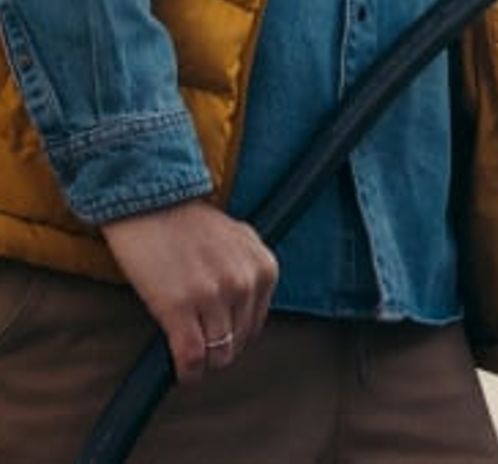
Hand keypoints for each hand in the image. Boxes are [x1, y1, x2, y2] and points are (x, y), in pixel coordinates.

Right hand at [101, 199, 277, 383]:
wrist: (152, 205)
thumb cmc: (190, 223)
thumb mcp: (238, 240)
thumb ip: (248, 270)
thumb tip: (247, 309)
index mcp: (264, 267)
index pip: (257, 324)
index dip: (237, 337)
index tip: (221, 341)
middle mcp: (245, 282)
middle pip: (239, 342)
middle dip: (221, 351)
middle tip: (203, 352)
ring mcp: (213, 296)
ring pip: (218, 354)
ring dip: (204, 365)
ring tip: (192, 363)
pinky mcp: (180, 308)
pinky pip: (191, 357)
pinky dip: (187, 373)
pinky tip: (181, 373)